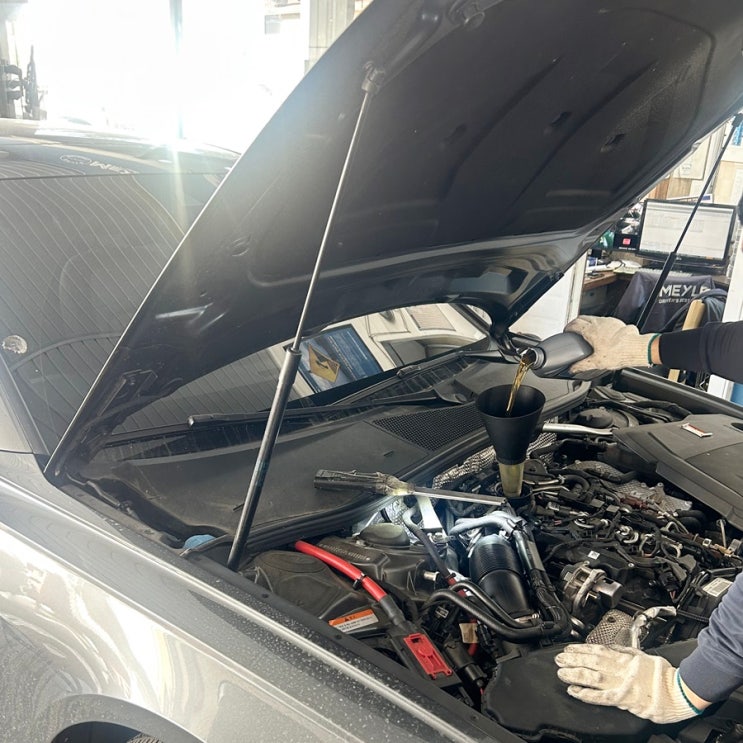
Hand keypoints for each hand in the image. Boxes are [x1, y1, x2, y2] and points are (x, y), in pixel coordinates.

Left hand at [555, 644, 701, 723]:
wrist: (679, 693)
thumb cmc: (664, 675)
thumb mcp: (643, 655)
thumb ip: (625, 651)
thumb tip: (610, 646)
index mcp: (626, 658)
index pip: (598, 650)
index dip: (581, 649)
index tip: (569, 648)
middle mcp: (621, 670)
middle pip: (592, 662)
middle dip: (573, 660)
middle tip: (559, 658)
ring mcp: (622, 685)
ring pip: (593, 677)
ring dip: (575, 674)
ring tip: (562, 672)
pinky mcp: (624, 700)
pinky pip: (601, 697)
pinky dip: (586, 694)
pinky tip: (575, 691)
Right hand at [564, 316, 655, 372]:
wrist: (636, 348)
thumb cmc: (619, 353)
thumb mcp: (597, 363)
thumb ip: (582, 365)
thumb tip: (573, 368)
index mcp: (591, 331)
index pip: (574, 324)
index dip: (568, 327)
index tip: (566, 331)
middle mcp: (598, 323)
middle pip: (582, 318)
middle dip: (575, 322)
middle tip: (574, 329)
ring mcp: (608, 321)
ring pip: (593, 317)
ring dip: (587, 322)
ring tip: (587, 330)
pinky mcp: (617, 322)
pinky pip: (604, 320)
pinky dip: (599, 324)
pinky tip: (602, 332)